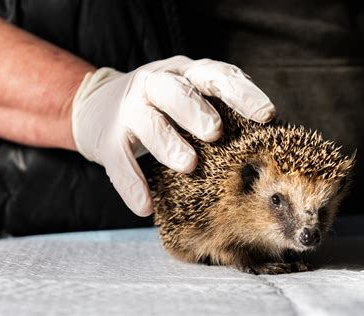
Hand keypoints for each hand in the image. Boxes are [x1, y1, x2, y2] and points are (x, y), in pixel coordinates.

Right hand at [71, 56, 274, 215]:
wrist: (97, 105)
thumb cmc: (161, 106)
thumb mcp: (190, 96)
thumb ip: (218, 109)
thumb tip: (266, 143)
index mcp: (184, 74)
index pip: (215, 76)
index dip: (241, 93)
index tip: (266, 115)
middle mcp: (155, 84)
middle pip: (174, 90)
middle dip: (196, 110)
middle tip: (215, 132)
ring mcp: (128, 110)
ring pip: (147, 122)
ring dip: (168, 143)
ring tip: (188, 166)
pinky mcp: (107, 138)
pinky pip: (118, 161)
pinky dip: (132, 184)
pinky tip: (146, 206)